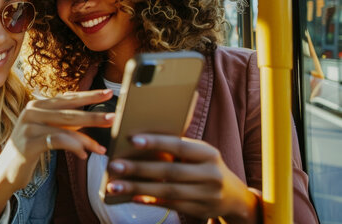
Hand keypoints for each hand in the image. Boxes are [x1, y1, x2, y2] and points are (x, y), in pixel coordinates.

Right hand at [0, 89, 114, 190]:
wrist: (6, 171)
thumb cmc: (30, 149)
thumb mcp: (47, 130)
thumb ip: (64, 122)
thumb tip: (92, 116)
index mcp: (37, 105)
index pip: (68, 98)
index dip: (89, 95)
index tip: (109, 92)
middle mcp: (31, 111)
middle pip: (69, 111)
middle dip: (94, 115)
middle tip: (113, 118)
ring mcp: (28, 126)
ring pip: (65, 128)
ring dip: (87, 139)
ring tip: (101, 148)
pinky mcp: (28, 143)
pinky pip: (58, 142)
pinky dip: (73, 147)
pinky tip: (83, 155)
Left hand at [105, 134, 258, 222]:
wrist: (234, 197)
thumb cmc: (206, 167)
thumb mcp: (200, 155)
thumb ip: (178, 149)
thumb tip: (139, 143)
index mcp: (209, 153)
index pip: (179, 146)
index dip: (156, 142)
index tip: (132, 139)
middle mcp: (211, 174)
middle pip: (170, 171)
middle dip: (140, 168)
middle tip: (115, 165)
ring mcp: (207, 195)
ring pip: (167, 190)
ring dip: (138, 188)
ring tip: (115, 185)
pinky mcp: (200, 210)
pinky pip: (171, 205)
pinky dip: (151, 201)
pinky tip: (133, 197)